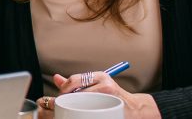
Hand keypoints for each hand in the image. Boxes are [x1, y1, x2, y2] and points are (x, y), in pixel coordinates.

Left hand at [35, 73, 159, 118]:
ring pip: (81, 102)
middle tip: (63, 107)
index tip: (61, 97)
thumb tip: (56, 78)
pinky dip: (83, 114)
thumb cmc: (113, 97)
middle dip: (66, 100)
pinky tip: (83, 115)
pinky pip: (89, 112)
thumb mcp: (96, 85)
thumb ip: (76, 82)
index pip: (73, 80)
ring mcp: (108, 96)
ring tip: (74, 111)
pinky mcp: (110, 108)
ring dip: (74, 108)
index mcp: (100, 76)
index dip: (63, 90)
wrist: (135, 109)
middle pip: (76, 92)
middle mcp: (105, 84)